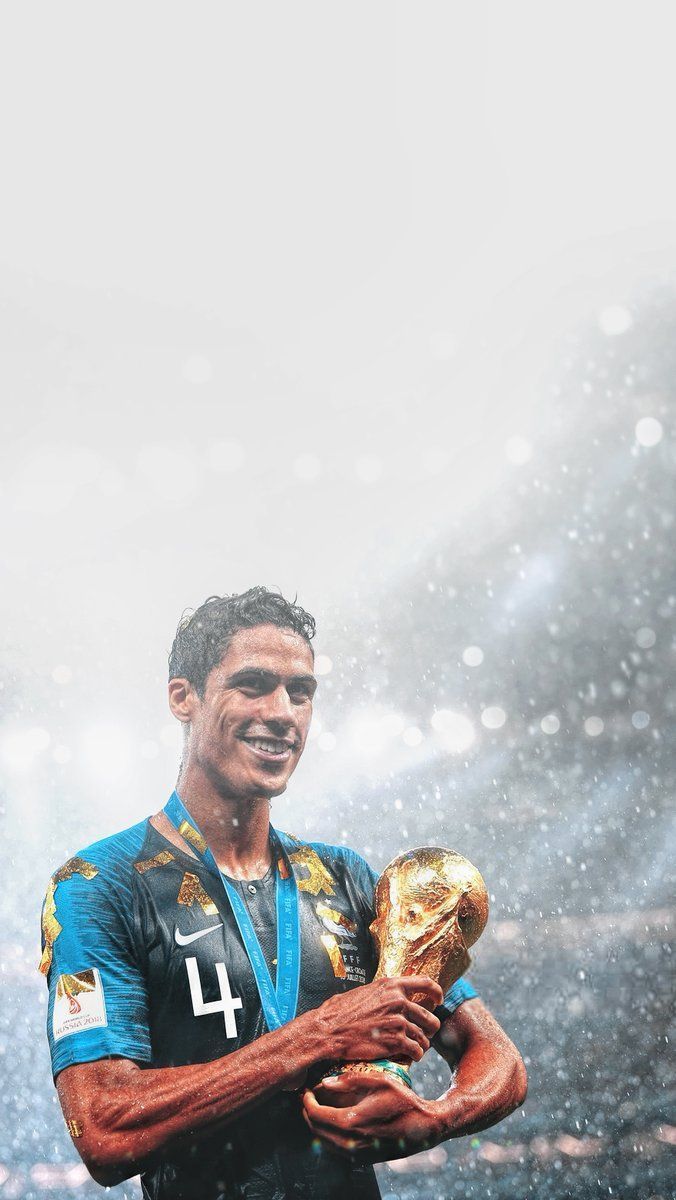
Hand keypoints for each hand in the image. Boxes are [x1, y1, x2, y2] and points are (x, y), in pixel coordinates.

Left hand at [301, 1071, 444, 1161]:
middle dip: (307, 1112)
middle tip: (307, 1098)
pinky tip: (332, 1123)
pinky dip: (327, 1136)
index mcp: (351, 1122)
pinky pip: (335, 1150)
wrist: (424, 1128)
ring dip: (316, 1125)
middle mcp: (350, 1142)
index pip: (315, 1114)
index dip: (306, 1100)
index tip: (306, 1090)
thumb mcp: (379, 1081)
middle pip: (315, 1130)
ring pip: (323, 1143)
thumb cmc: (403, 1101)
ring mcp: (356, 1154)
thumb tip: (325, 1082)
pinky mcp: (362, 1160)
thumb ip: (350, 1081)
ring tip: (317, 1108)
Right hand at [313, 976, 442, 1064]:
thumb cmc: (341, 1012)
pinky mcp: (395, 1041)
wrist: (329, 1030)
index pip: (426, 983)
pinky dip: (415, 1055)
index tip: (438, 1001)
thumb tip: (394, 995)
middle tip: (423, 1034)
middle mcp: (398, 1001)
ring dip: (421, 1044)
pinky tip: (408, 1056)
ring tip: (413, 1047)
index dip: (437, 993)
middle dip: (429, 1028)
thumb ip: (384, 993)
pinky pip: (417, 1050)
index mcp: (391, 985)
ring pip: (424, 1037)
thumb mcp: (365, 992)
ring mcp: (398, 1021)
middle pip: (430, 1017)